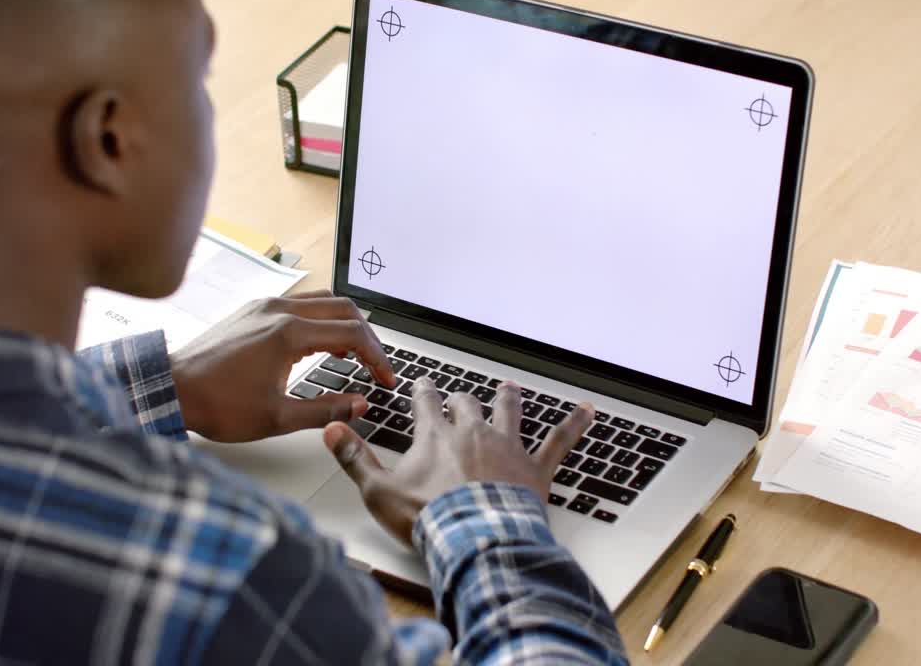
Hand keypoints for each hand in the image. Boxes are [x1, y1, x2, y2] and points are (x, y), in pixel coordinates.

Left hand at [170, 291, 395, 441]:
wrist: (172, 389)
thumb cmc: (216, 404)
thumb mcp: (278, 418)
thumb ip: (326, 409)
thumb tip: (360, 405)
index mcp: (288, 333)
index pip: (353, 332)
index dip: (377, 356)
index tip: (384, 377)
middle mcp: (278, 310)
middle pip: (344, 308)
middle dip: (367, 336)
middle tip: (375, 365)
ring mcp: (264, 306)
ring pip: (322, 302)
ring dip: (344, 324)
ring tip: (352, 356)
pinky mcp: (252, 311)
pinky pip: (298, 305)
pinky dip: (319, 321)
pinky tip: (318, 345)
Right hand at [323, 378, 593, 544]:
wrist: (474, 538)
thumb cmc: (428, 519)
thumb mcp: (377, 491)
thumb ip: (354, 458)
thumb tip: (331, 430)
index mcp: (435, 436)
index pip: (425, 403)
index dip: (421, 391)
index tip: (420, 383)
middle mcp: (472, 433)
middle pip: (466, 403)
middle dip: (461, 397)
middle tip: (458, 394)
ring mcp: (506, 448)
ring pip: (509, 412)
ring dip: (508, 399)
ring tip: (509, 388)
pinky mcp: (534, 469)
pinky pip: (559, 441)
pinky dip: (575, 425)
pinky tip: (589, 411)